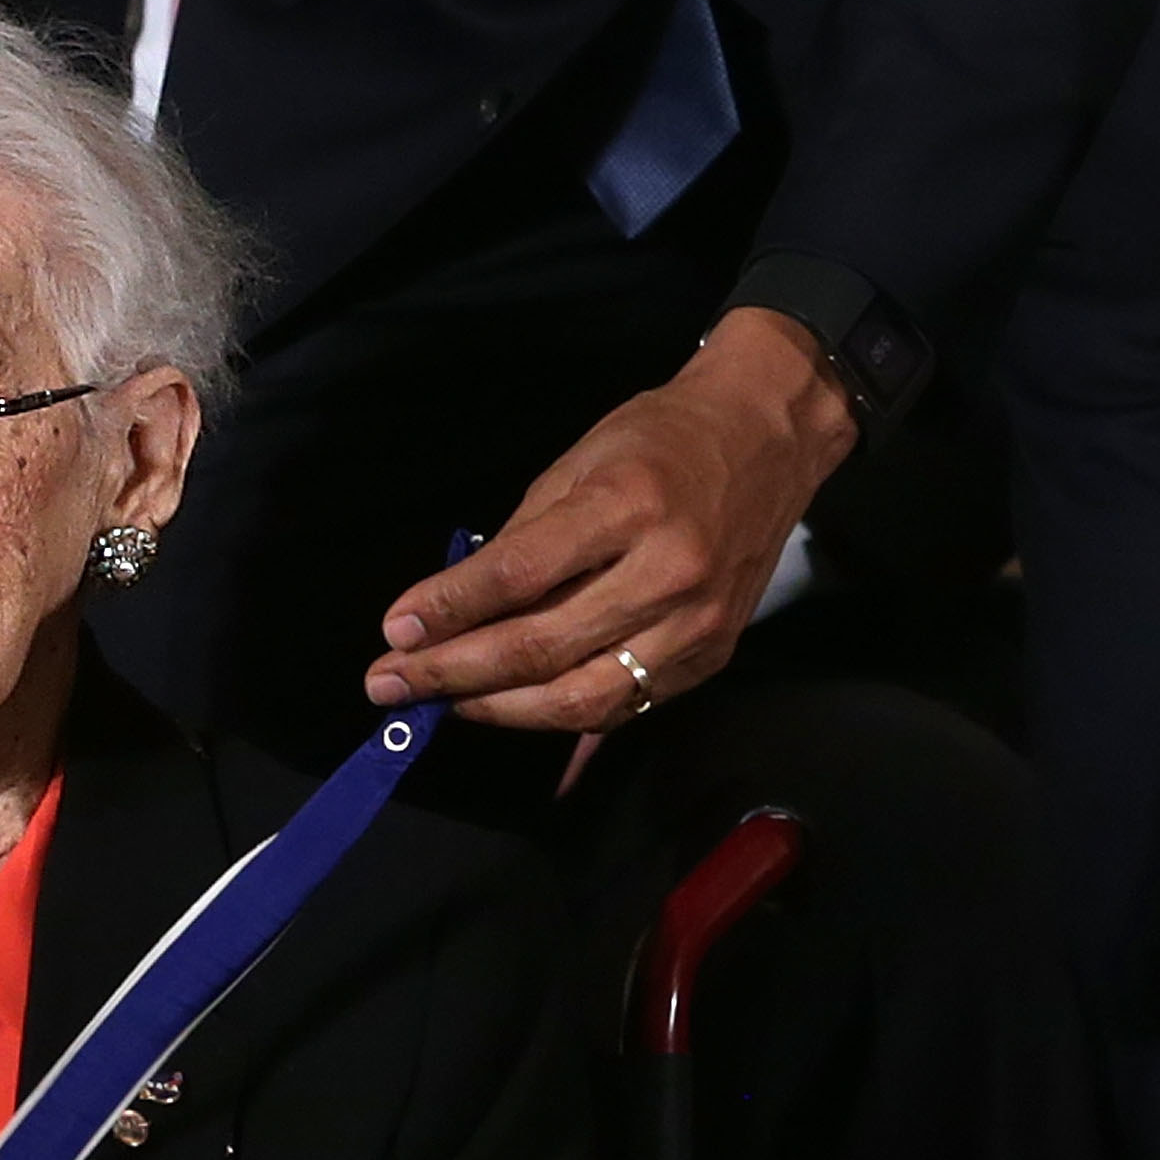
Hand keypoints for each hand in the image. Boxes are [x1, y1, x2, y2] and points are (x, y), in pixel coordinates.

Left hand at [366, 309, 859, 731]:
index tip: (394, 631)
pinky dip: (562, 721)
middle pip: (543, 648)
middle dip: (455, 673)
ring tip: (443, 703)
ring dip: (500, 710)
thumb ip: (520, 540)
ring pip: (582, 698)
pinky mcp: (711, 657)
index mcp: (627, 507)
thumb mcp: (578, 461)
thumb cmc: (662, 438)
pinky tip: (510, 715)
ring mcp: (696, 625)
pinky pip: (625, 708)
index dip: (450, 610)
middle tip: (391, 684)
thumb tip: (453, 608)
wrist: (767, 439)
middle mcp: (668, 574)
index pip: (520, 576)